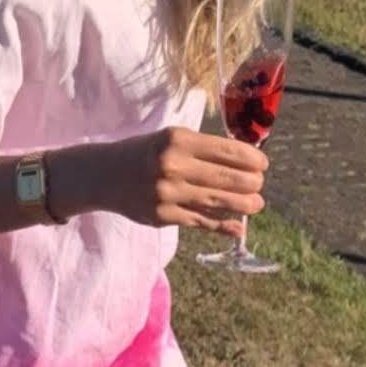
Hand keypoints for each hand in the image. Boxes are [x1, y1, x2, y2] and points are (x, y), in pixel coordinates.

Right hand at [54, 126, 266, 233]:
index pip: (225, 150)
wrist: (103, 174)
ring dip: (244, 204)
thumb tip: (243, 162)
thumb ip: (201, 149)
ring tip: (256, 204)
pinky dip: (224, 226)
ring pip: (218, 201)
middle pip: (226, 177)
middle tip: (260, 184)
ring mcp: (168, 193)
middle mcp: (173, 165)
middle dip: (251, 182)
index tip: (262, 164)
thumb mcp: (168, 139)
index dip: (250, 159)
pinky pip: (201, 222)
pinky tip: (239, 227)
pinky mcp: (164, 216)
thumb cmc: (143, 153)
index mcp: (177, 140)